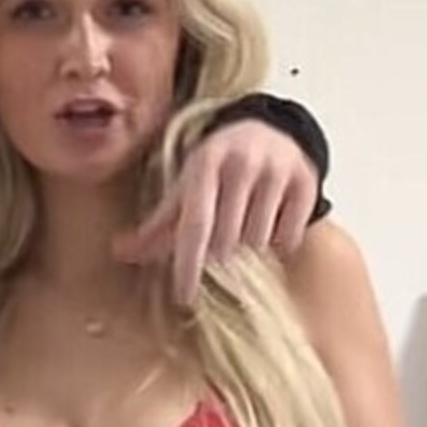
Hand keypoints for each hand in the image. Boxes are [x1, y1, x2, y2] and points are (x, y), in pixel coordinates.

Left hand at [113, 118, 318, 306]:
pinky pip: (289, 238)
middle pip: (227, 241)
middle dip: (222, 251)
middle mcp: (241, 164)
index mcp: (205, 164)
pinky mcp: (306, 181)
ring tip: (249, 221)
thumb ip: (157, 224)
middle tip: (224, 235)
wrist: (271, 129)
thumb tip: (120, 251)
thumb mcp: (187, 187)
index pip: (195, 224)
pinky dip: (279, 241)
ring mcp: (276, 170)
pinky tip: (273, 221)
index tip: (184, 297)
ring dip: (251, 244)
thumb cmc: (219, 166)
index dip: (187, 264)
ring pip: (259, 241)